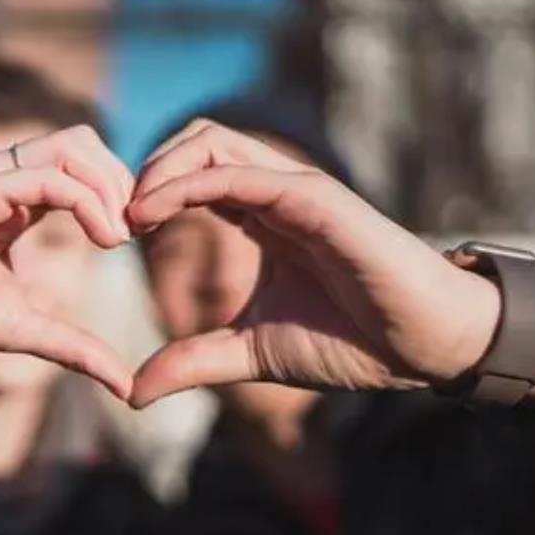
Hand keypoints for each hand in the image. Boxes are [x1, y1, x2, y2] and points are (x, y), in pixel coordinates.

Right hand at [0, 126, 133, 397]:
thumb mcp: (21, 329)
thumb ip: (73, 347)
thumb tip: (125, 385)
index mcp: (16, 198)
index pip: (83, 167)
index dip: (119, 194)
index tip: (140, 237)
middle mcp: (2, 177)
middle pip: (83, 142)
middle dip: (122, 180)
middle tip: (138, 230)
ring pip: (69, 146)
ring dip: (108, 185)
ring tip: (120, 235)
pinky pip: (40, 177)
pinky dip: (84, 200)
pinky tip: (102, 238)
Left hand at [127, 121, 501, 406]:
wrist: (421, 350)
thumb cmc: (350, 342)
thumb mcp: (250, 352)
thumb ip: (193, 360)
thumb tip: (132, 392)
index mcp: (262, 218)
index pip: (194, 176)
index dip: (148, 195)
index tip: (114, 235)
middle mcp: (276, 193)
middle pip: (197, 142)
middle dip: (146, 169)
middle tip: (113, 218)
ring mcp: (296, 189)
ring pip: (213, 142)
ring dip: (159, 169)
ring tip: (128, 215)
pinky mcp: (315, 199)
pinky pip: (240, 174)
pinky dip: (187, 184)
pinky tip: (153, 215)